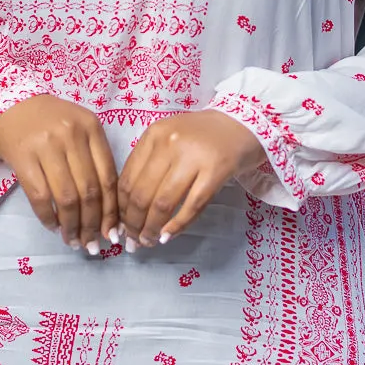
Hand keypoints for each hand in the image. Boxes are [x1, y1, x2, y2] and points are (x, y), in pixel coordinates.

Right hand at [0, 94, 119, 251]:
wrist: (9, 104)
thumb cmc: (49, 120)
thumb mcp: (79, 129)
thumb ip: (95, 159)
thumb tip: (108, 210)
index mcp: (91, 127)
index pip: (108, 177)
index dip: (112, 211)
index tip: (112, 234)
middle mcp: (71, 135)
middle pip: (89, 191)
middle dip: (93, 224)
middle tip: (92, 244)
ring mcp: (46, 146)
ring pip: (67, 197)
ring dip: (72, 226)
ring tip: (74, 241)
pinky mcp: (23, 157)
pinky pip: (40, 197)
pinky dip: (49, 217)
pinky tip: (53, 227)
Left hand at [116, 108, 266, 247]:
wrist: (244, 122)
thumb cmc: (203, 135)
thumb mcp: (170, 138)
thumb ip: (150, 164)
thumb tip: (129, 207)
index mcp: (154, 135)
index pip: (128, 179)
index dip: (120, 209)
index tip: (120, 227)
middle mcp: (170, 143)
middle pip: (142, 194)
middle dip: (133, 223)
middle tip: (133, 241)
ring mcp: (193, 156)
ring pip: (163, 203)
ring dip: (152, 229)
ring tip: (148, 242)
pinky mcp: (216, 171)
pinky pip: (192, 206)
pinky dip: (177, 226)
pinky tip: (168, 237)